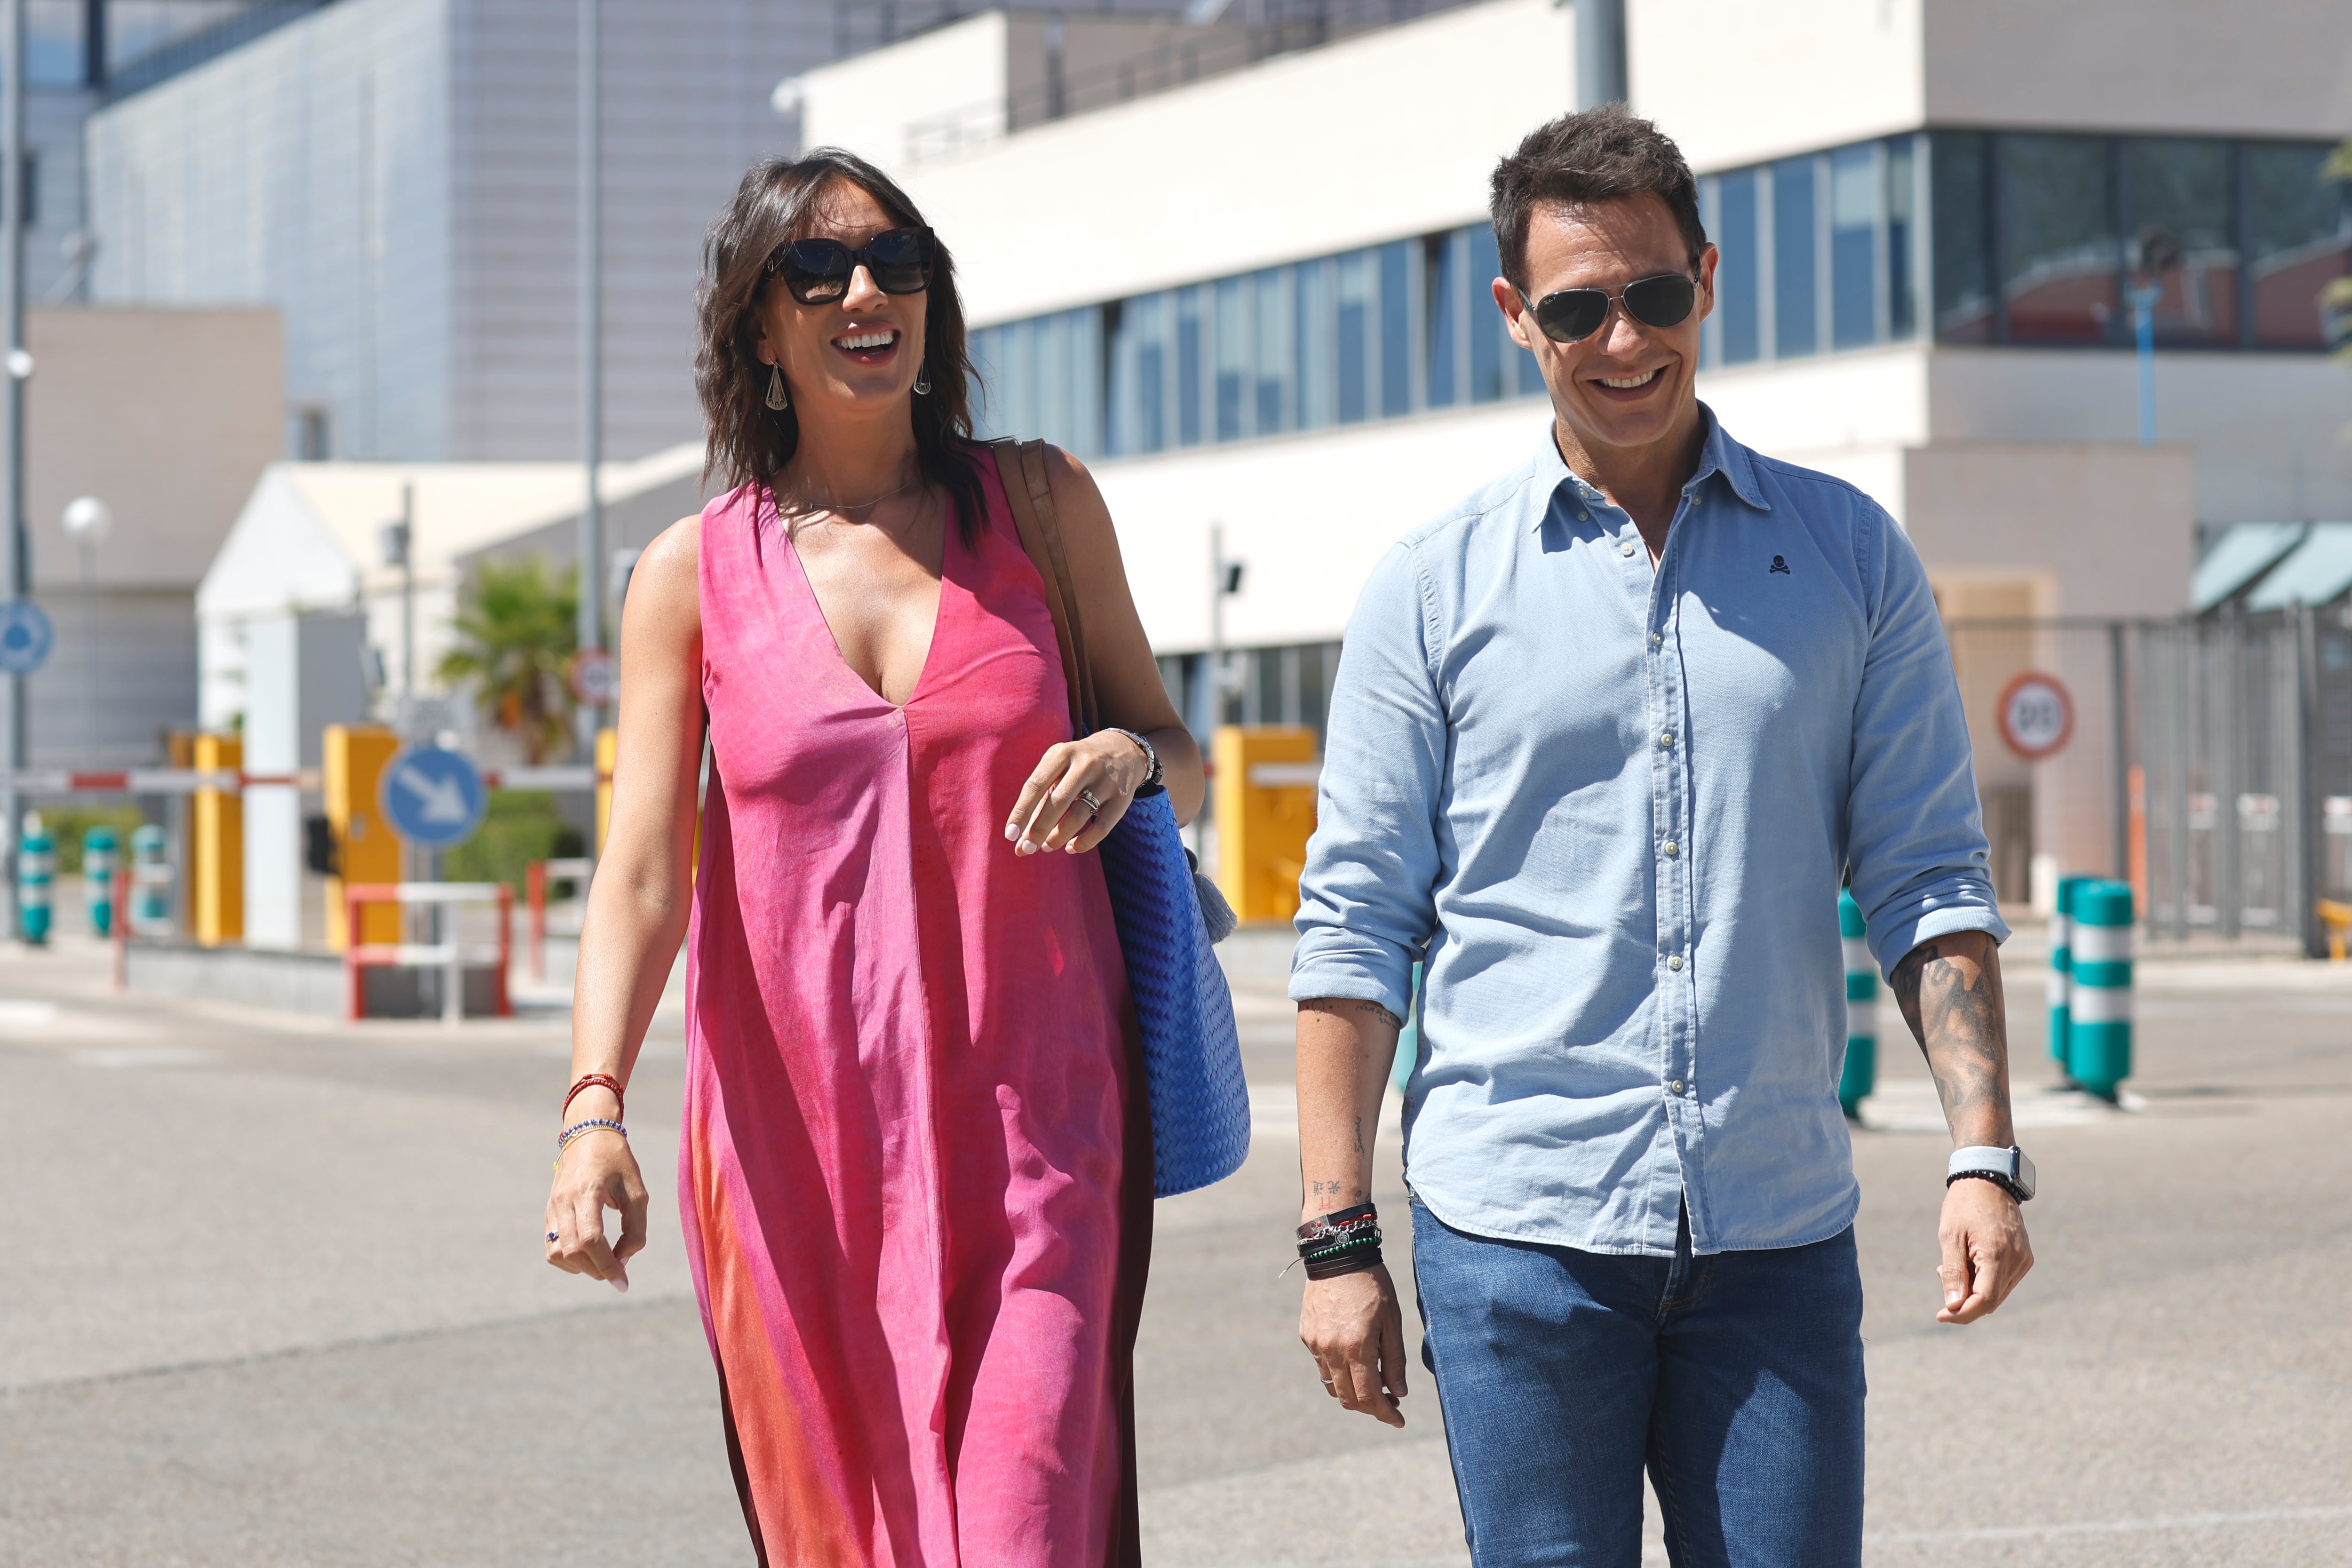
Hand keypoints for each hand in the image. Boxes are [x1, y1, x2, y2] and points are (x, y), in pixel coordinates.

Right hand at [545, 1129, 648, 1290]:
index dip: (607, 1265)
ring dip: (581, 1268)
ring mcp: (552, 1208)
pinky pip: (552, 1247)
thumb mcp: (637, 1191)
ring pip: (557, 1254)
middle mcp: (563, 1201)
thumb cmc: (618, 1163)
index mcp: (587, 1192)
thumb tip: (624, 1260)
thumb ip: (635, 1228)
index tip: (623, 1282)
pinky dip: (569, 1260)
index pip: (590, 1240)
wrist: (588, 1135)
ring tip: (604, 1262)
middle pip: (572, 1251)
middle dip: (597, 1270)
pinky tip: (589, 1255)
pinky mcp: (548, 1213)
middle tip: (618, 1274)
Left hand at [1005, 730, 1149, 856]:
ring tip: (1047, 846)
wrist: (1123, 751)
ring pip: (1078, 817)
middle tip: (1026, 849)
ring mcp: (1106, 781)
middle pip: (1057, 802)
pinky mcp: (1122, 798)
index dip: (1021, 812)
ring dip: (1059, 837)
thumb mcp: (1058, 770)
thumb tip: (1020, 841)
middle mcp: (1085, 764)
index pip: (1036, 785)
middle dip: (1038, 829)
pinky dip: (1084, 843)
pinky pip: (1101, 828)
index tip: (1010, 835)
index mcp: (1062, 754)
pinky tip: (1071, 847)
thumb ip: (1039, 802)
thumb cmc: (1078, 766)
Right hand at [1300, 1264, 1409, 1426]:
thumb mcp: (1391, 1321)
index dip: (1385, 1414)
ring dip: (1353, 1391)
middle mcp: (1332, 1350)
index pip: (1369, 1397)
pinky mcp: (1307, 1336)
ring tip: (1372, 1381)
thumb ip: (1394, 1360)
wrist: (1338, 1254)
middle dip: (1370, 1407)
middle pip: (1348, 1398)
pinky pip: (1322, 1365)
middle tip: (1389, 1401)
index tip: (1398, 1420)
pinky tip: (1353, 1358)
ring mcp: (1316, 1344)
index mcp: (1357, 1347)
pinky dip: (1338, 1371)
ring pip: (1333, 1385)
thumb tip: (1398, 1393)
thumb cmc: (1372, 1285)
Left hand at [1935, 1176, 2031, 1323]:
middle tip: (1942, 1276)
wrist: (1988, 1180)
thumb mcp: (1950, 1236)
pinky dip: (1985, 1280)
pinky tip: (1969, 1260)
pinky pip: (2003, 1281)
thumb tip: (1953, 1305)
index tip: (1940, 1315)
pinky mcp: (2025, 1258)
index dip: (1962, 1313)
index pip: (1984, 1300)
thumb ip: (1952, 1272)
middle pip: (1991, 1300)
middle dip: (1965, 1300)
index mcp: (1998, 1255)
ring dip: (1974, 1289)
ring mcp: (2023, 1260)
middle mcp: (2017, 1261)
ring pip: (1997, 1293)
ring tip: (1956, 1262)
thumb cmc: (1964, 1205)